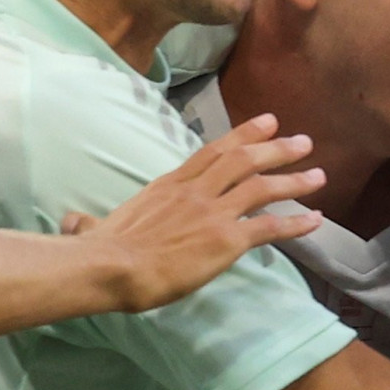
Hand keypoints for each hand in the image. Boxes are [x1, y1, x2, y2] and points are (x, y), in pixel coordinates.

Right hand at [74, 117, 322, 308]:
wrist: (112, 266)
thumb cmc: (99, 251)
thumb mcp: (94, 228)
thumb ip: (88, 224)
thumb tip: (71, 226)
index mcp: (169, 185)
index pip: (213, 151)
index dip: (243, 134)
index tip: (267, 122)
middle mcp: (196, 191)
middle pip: (244, 160)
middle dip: (277, 148)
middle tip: (303, 141)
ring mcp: (213, 212)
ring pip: (262, 187)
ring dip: (294, 180)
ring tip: (319, 175)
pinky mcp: (226, 240)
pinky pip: (270, 227)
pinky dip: (296, 222)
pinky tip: (316, 220)